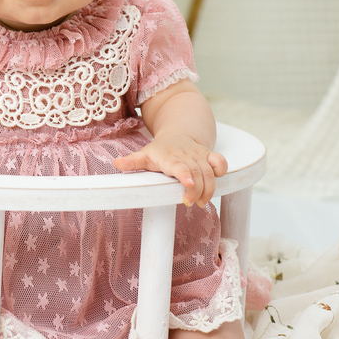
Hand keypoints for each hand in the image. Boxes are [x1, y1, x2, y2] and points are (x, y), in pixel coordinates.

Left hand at [112, 132, 227, 205]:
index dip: (184, 173)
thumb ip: (132, 162)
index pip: (177, 164)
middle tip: (190, 203)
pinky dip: (222, 169)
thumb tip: (117, 163)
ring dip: (209, 188)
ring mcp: (198, 154)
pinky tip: (219, 181)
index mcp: (168, 156)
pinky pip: (219, 161)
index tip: (188, 183)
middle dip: (196, 189)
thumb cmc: (159, 151)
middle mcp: (185, 154)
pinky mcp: (209, 155)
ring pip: (208, 171)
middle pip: (195, 171)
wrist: (177, 135)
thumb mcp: (144, 155)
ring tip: (202, 203)